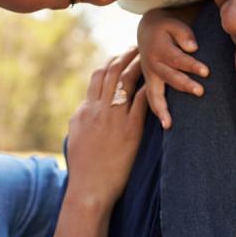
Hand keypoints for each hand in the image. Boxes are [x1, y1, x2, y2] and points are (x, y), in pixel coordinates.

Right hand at [66, 48, 148, 203]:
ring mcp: (113, 118)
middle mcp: (97, 109)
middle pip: (111, 72)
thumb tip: (84, 107)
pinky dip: (150, 87)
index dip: (110, 63)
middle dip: (125, 56)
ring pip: (125, 81)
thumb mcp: (75, 137)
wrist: (89, 188)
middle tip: (138, 48)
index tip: (120, 56)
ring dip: (138, 65)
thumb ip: (81, 118)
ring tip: (150, 56)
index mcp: (85, 110)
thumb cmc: (83, 168)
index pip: (97, 77)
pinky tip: (160, 79)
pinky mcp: (130, 130)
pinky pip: (142, 101)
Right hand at [138, 13, 209, 129]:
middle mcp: (152, 64)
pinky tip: (166, 125)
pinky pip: (151, 99)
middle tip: (200, 92)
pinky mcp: (150, 83)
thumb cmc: (166, 28)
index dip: (191, 65)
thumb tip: (193, 47)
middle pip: (169, 76)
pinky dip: (157, 111)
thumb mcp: (173, 24)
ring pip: (155, 93)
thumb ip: (184, 34)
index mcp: (159, 48)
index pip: (177, 58)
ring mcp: (150, 75)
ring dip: (163, 108)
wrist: (147, 31)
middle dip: (184, 84)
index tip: (206, 72)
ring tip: (169, 123)